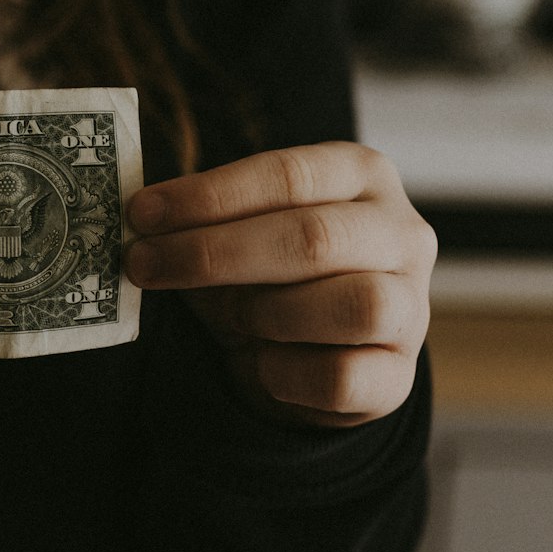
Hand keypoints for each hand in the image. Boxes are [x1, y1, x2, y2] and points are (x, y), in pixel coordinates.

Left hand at [123, 142, 435, 428]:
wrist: (307, 359)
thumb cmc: (266, 279)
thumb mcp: (233, 238)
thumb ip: (199, 224)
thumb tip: (141, 228)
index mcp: (360, 176)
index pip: (288, 174)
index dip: (210, 195)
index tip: (141, 214)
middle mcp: (400, 234)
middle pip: (314, 237)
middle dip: (214, 253)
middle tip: (143, 264)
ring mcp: (411, 307)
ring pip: (352, 305)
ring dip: (265, 312)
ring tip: (228, 318)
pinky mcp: (398, 377)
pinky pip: (342, 377)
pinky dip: (286, 373)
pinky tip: (259, 365)